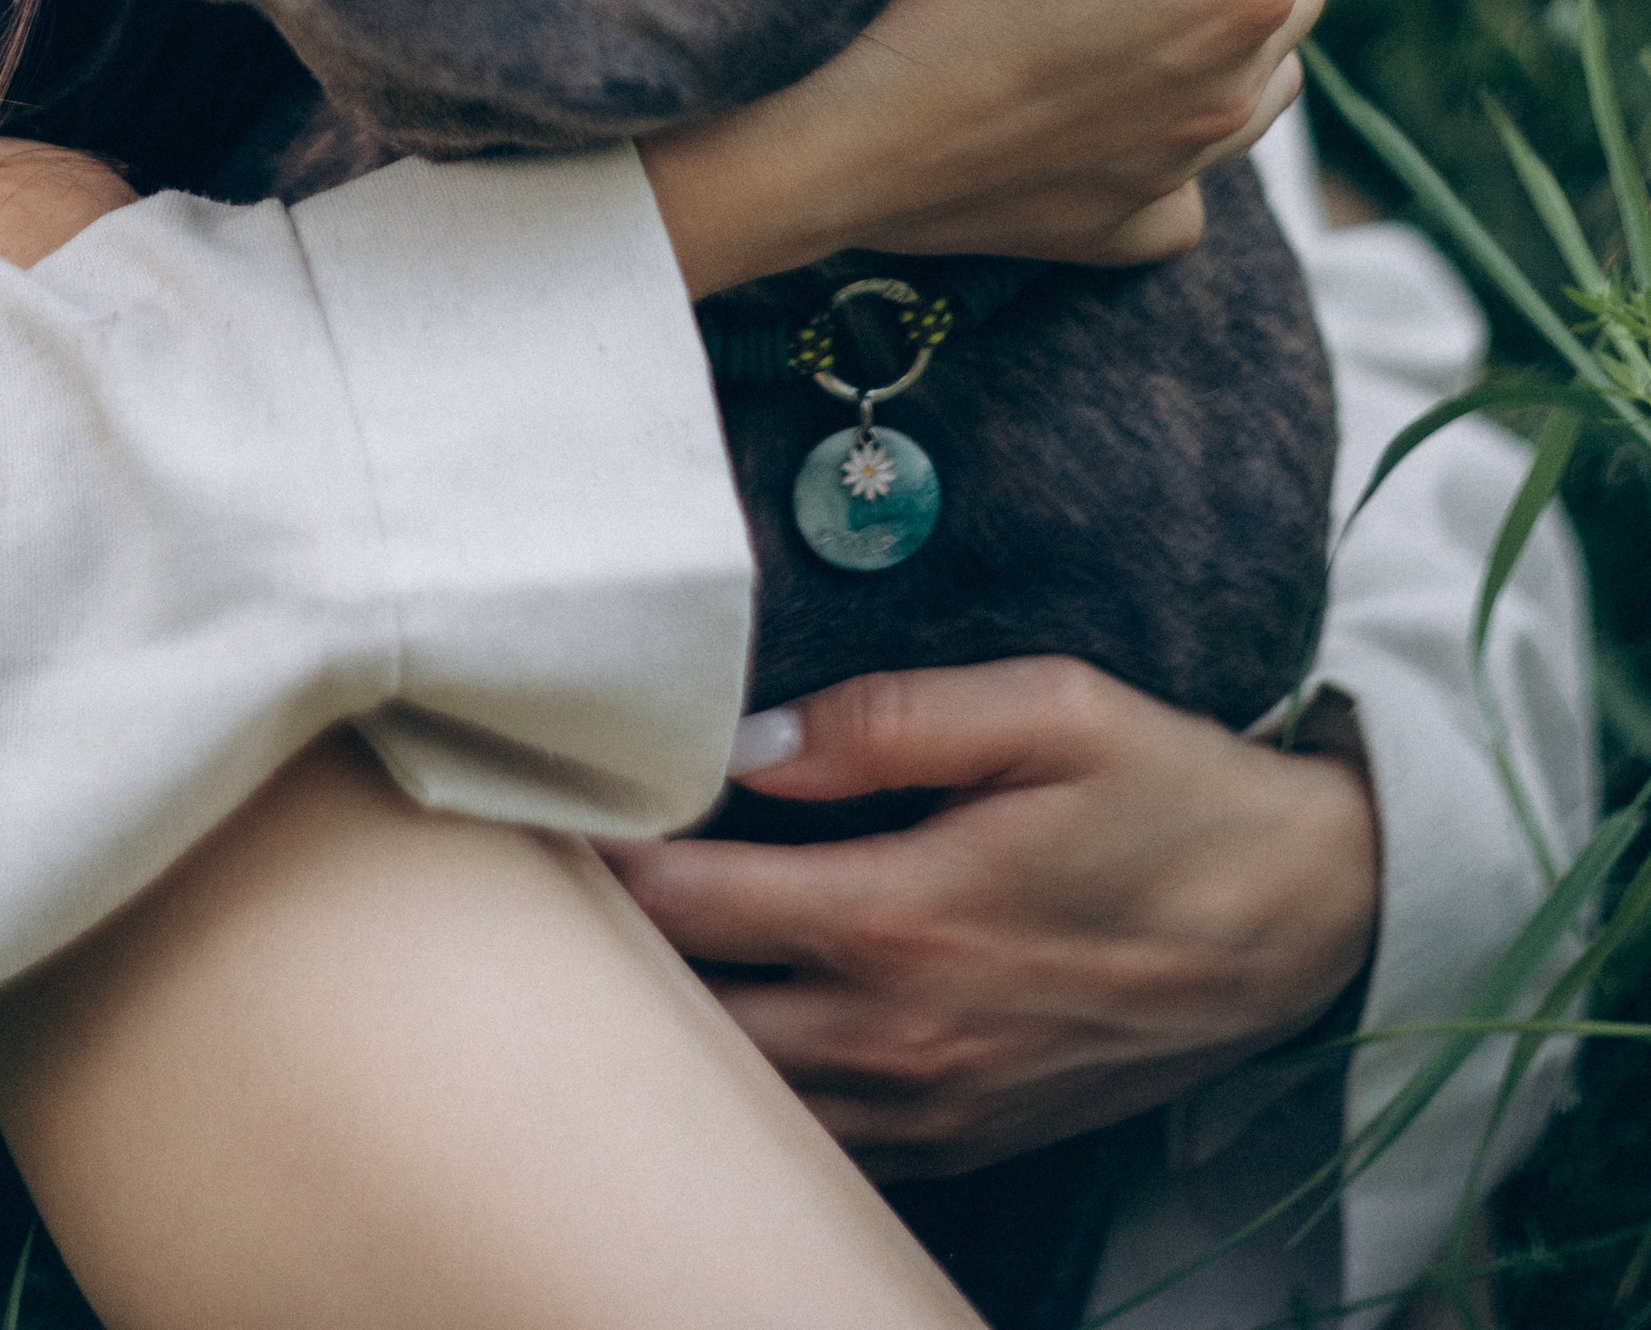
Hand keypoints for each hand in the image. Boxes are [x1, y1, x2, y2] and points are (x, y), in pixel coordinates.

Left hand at [600, 659, 1379, 1178]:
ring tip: (605, 945)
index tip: (540, 804)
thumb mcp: (1050, 709)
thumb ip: (891, 719)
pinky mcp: (964, 1136)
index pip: (691, 902)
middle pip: (689, 1017)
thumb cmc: (1173, 795)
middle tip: (540, 878)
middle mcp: (900, 1034)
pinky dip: (751, 1086)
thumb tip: (751, 741)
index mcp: (903, 919)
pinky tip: (723, 1015)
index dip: (600, 856)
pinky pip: (817, 1133)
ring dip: (668, 1027)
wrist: (1305, 926)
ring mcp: (932, 1104)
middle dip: (605, 954)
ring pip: (742, 1094)